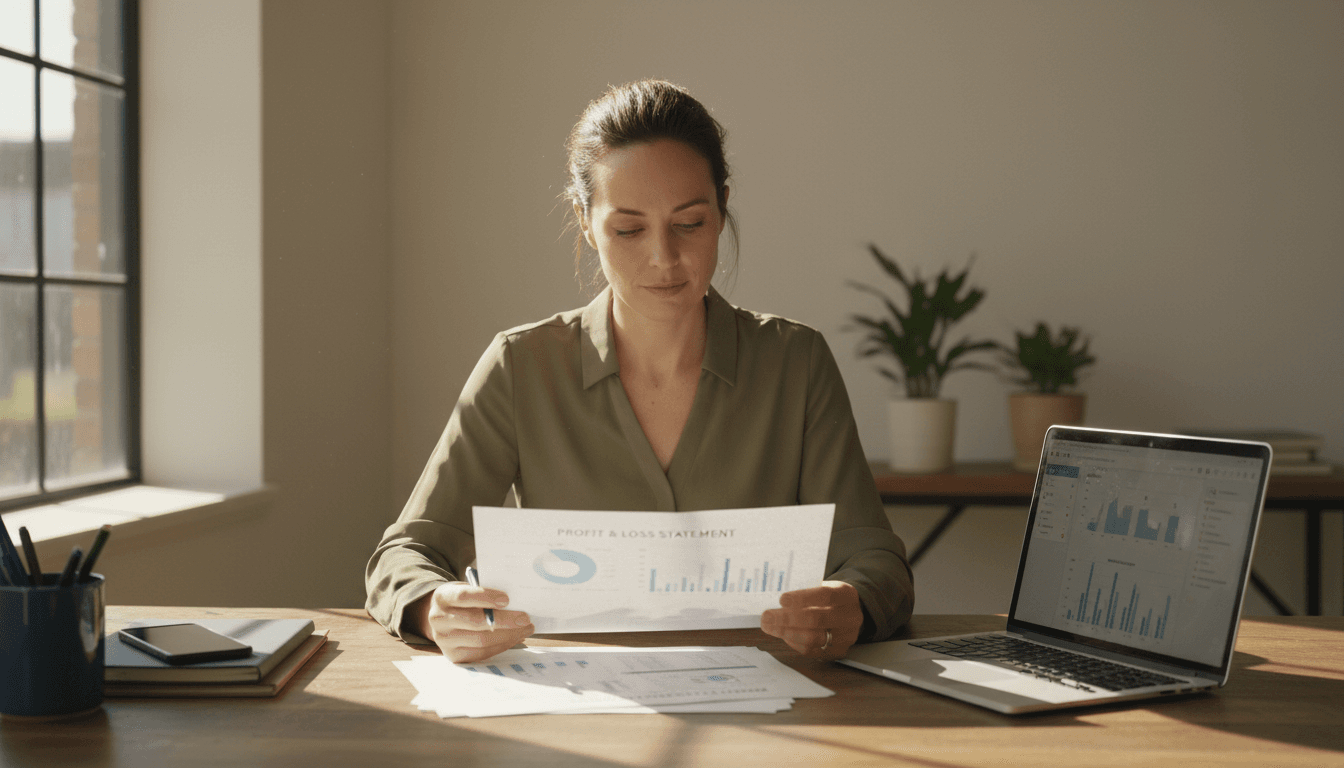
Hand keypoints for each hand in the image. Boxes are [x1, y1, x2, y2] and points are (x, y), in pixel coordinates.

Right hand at [414, 581, 534, 662]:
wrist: (442, 617)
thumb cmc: (462, 599)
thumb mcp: (467, 588)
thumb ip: (484, 593)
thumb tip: (516, 602)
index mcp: (442, 597)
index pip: (463, 596)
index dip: (486, 597)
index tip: (507, 599)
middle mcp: (439, 620)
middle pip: (475, 622)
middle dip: (504, 620)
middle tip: (525, 618)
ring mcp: (445, 641)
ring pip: (481, 640)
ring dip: (508, 635)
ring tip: (526, 628)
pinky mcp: (454, 656)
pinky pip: (483, 653)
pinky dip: (503, 645)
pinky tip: (515, 637)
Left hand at [760, 580, 863, 658]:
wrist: (852, 614)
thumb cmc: (831, 598)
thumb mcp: (826, 586)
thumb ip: (807, 592)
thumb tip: (780, 601)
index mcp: (845, 594)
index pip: (824, 595)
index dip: (802, 598)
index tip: (782, 600)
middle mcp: (849, 617)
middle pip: (817, 619)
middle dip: (788, 619)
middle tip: (767, 617)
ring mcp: (845, 637)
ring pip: (813, 638)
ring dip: (787, 633)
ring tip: (770, 627)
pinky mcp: (838, 651)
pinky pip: (812, 650)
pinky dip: (794, 642)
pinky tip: (784, 635)